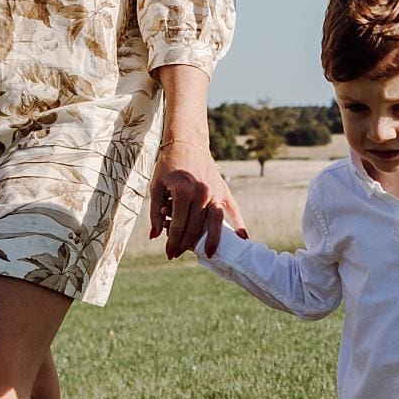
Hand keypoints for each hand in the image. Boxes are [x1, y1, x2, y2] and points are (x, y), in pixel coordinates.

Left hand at [148, 140, 246, 258]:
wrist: (187, 143)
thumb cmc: (168, 165)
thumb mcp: (156, 187)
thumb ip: (155, 212)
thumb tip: (155, 236)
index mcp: (183, 192)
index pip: (179, 225)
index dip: (173, 241)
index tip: (168, 253)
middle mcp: (201, 193)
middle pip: (196, 227)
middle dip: (186, 244)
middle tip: (178, 255)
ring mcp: (215, 192)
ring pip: (215, 222)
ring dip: (212, 240)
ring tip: (210, 255)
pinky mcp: (223, 189)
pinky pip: (233, 209)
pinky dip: (239, 223)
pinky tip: (243, 238)